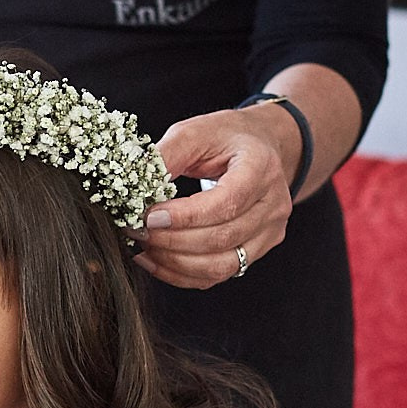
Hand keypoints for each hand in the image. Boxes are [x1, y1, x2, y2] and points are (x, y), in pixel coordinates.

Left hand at [132, 103, 300, 288]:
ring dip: (175, 263)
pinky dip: (183, 275)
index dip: (185, 217)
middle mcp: (272, 204)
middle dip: (172, 241)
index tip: (149, 217)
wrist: (260, 146)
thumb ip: (167, 155)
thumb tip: (134, 182)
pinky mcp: (257, 250)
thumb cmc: (227, 138)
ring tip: (144, 247)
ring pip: (222, 265)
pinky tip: (157, 261)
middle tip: (137, 231)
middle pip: (222, 238)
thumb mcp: (195, 132)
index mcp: (260, 168)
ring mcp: (269, 232)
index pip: (225, 203)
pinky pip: (219, 275)